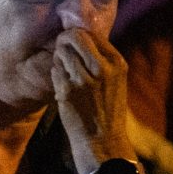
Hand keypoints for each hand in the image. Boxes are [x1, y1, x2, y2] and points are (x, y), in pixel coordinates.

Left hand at [48, 27, 134, 171]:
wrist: (103, 140)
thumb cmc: (107, 109)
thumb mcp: (115, 81)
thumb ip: (102, 60)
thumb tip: (81, 37)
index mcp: (117, 63)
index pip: (92, 34)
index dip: (78, 35)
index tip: (72, 42)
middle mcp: (103, 69)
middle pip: (75, 37)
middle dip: (64, 40)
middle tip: (61, 48)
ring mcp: (84, 79)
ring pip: (62, 52)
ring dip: (59, 58)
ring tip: (65, 71)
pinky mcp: (67, 90)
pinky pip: (54, 70)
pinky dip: (55, 74)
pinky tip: (62, 84)